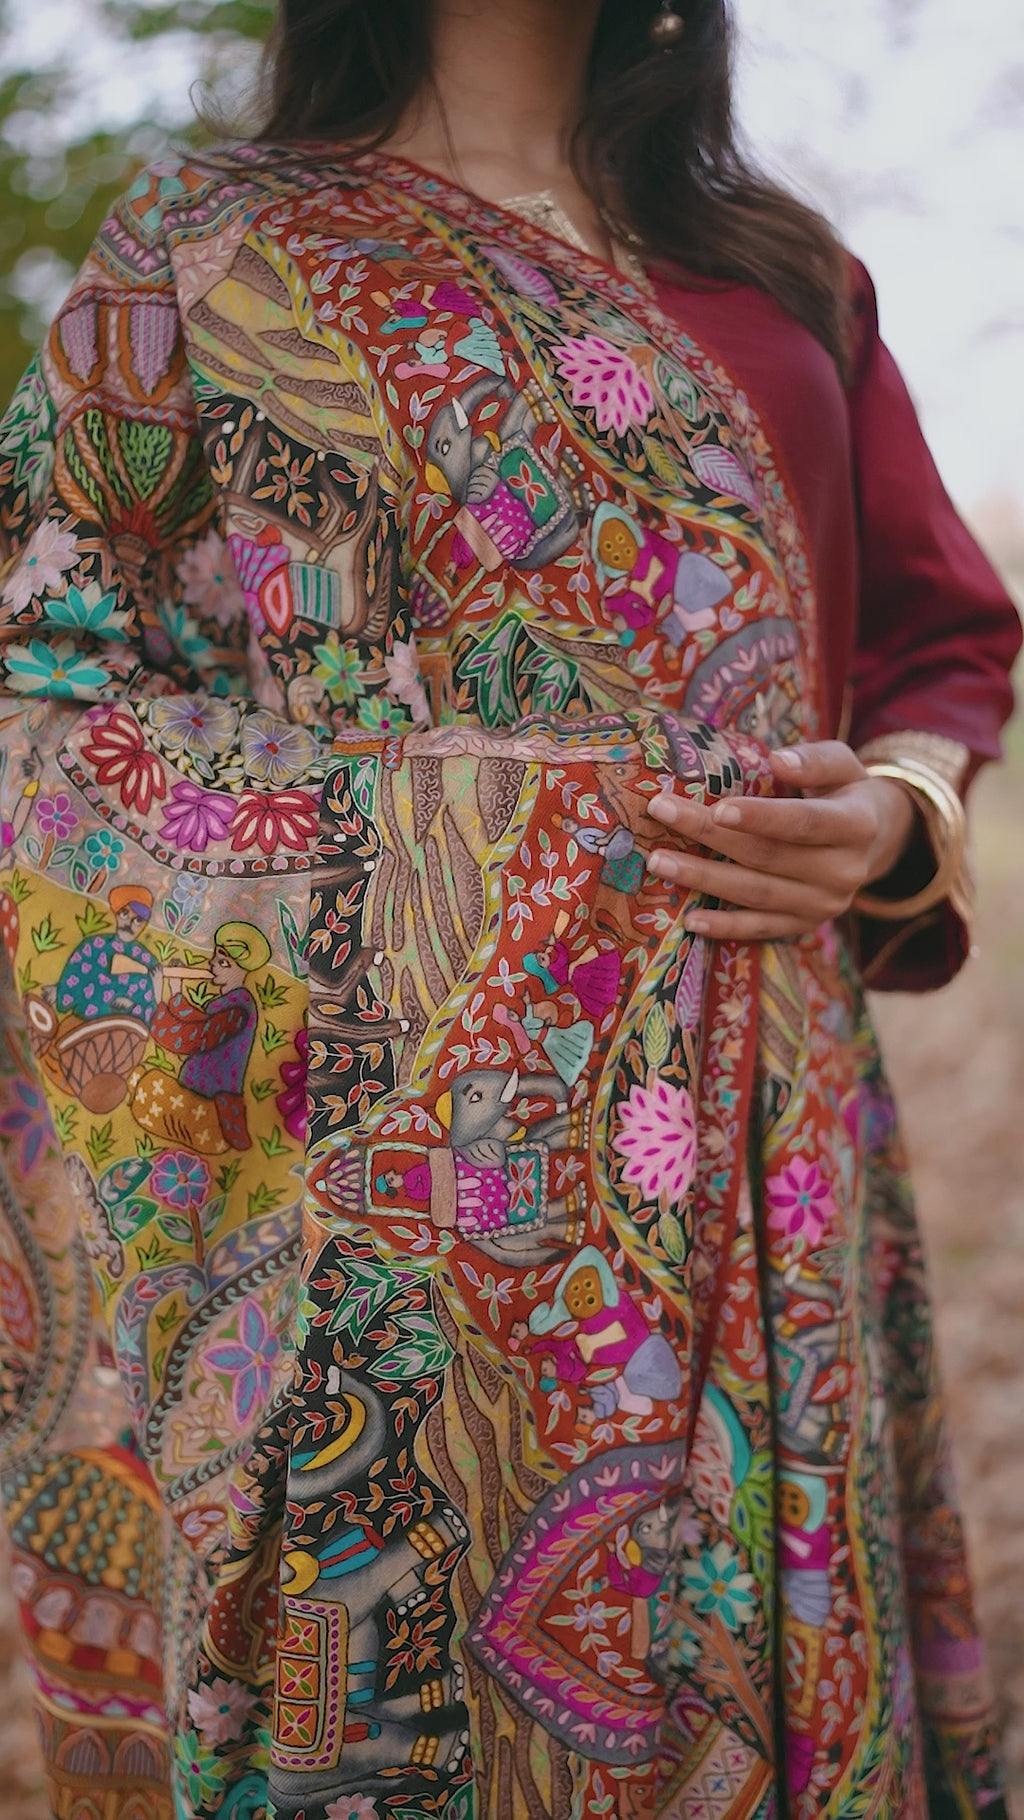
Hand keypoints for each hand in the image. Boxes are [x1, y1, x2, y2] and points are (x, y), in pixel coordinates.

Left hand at [645, 740, 917, 940]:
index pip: (804, 823)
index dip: (762, 818)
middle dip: (710, 835)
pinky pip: (760, 929)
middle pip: (768, 856)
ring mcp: (824, 905)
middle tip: (662, 812)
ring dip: (704, 879)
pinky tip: (689, 919)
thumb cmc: (843, 792)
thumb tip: (778, 760)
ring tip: (659, 861)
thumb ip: (815, 760)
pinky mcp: (804, 925)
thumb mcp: (842, 765)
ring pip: (756, 894)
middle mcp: (844, 872)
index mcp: (856, 826)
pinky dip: (724, 927)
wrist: (873, 841)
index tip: (719, 808)